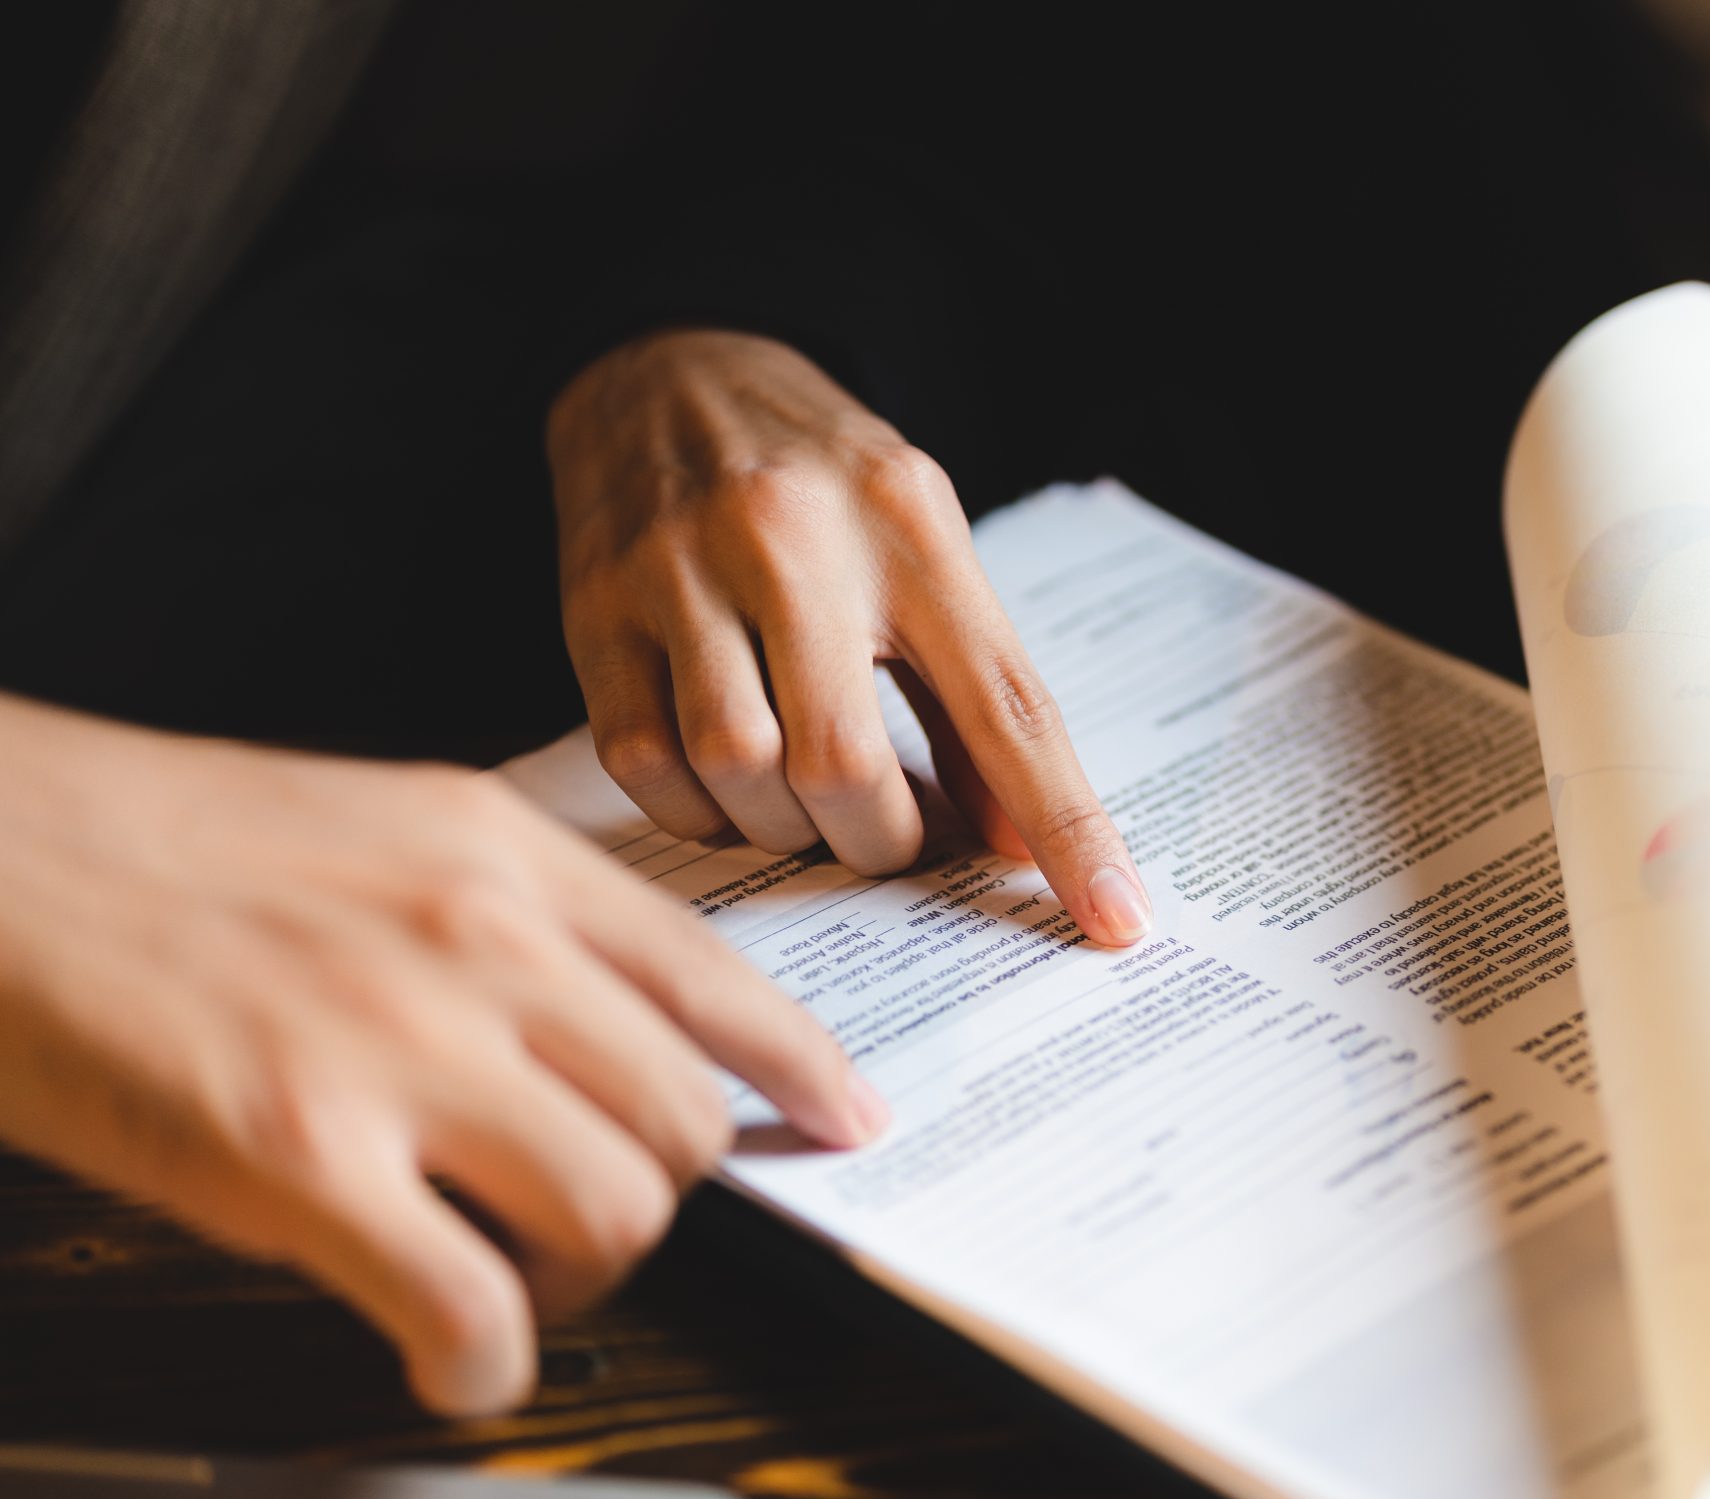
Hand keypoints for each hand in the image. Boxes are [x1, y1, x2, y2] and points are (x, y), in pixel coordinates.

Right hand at [0, 690, 885, 1416]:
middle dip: (660, 1201)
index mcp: (504, 852)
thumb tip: (591, 1033)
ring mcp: (402, 1049)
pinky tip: (449, 1356)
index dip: (801, 1068)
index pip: (718, 976)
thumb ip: (501, 914)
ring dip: (579, 1285)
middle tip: (586, 1227)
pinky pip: (475, 1309)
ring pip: (617, 1216)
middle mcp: (483, 942)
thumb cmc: (152, 845)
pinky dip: (484, 1364)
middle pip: (683, 1121)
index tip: (847, 1120)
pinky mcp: (302, 1155)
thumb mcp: (377, 824)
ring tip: (509, 1286)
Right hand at [546, 329, 1151, 945]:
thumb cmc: (820, 480)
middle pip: (845, 766)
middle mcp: (793, 539)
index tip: (1116, 921)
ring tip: (808, 804)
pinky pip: (645, 761)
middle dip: (880, 842)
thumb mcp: (925, 547)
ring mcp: (679, 569)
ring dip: (785, 828)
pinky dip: (699, 807)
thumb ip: (974, 692)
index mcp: (910, 526)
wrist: (661, 365)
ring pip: (739, 770)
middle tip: (892, 835)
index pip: (1008, 707)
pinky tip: (728, 783)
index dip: (1067, 827)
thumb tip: (1019, 844)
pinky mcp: (594, 606)